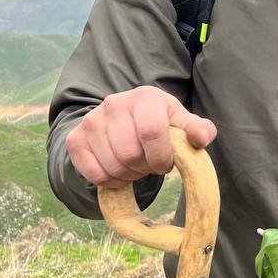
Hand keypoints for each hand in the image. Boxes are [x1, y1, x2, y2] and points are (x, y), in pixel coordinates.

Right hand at [65, 85, 216, 187]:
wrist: (127, 122)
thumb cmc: (162, 124)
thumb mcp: (183, 124)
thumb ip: (199, 130)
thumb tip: (201, 137)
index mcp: (145, 96)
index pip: (151, 131)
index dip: (161, 156)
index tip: (166, 164)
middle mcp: (114, 103)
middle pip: (130, 153)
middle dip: (145, 168)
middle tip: (150, 165)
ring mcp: (91, 120)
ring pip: (112, 166)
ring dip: (129, 175)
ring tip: (136, 165)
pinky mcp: (75, 139)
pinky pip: (94, 174)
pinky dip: (110, 181)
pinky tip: (119, 171)